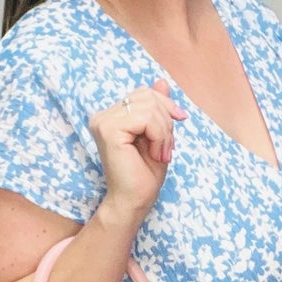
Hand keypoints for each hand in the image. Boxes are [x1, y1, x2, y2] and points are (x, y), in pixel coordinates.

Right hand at [87, 77, 186, 215]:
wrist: (135, 201)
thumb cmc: (145, 174)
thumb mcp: (158, 135)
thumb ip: (157, 108)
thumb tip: (162, 80)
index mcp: (112, 115)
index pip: (145, 93)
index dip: (166, 106)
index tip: (178, 123)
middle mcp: (103, 115)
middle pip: (148, 96)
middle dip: (166, 122)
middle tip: (166, 149)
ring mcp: (103, 121)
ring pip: (149, 107)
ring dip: (164, 132)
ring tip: (160, 153)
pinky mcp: (108, 130)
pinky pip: (145, 118)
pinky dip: (159, 136)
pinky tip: (154, 154)